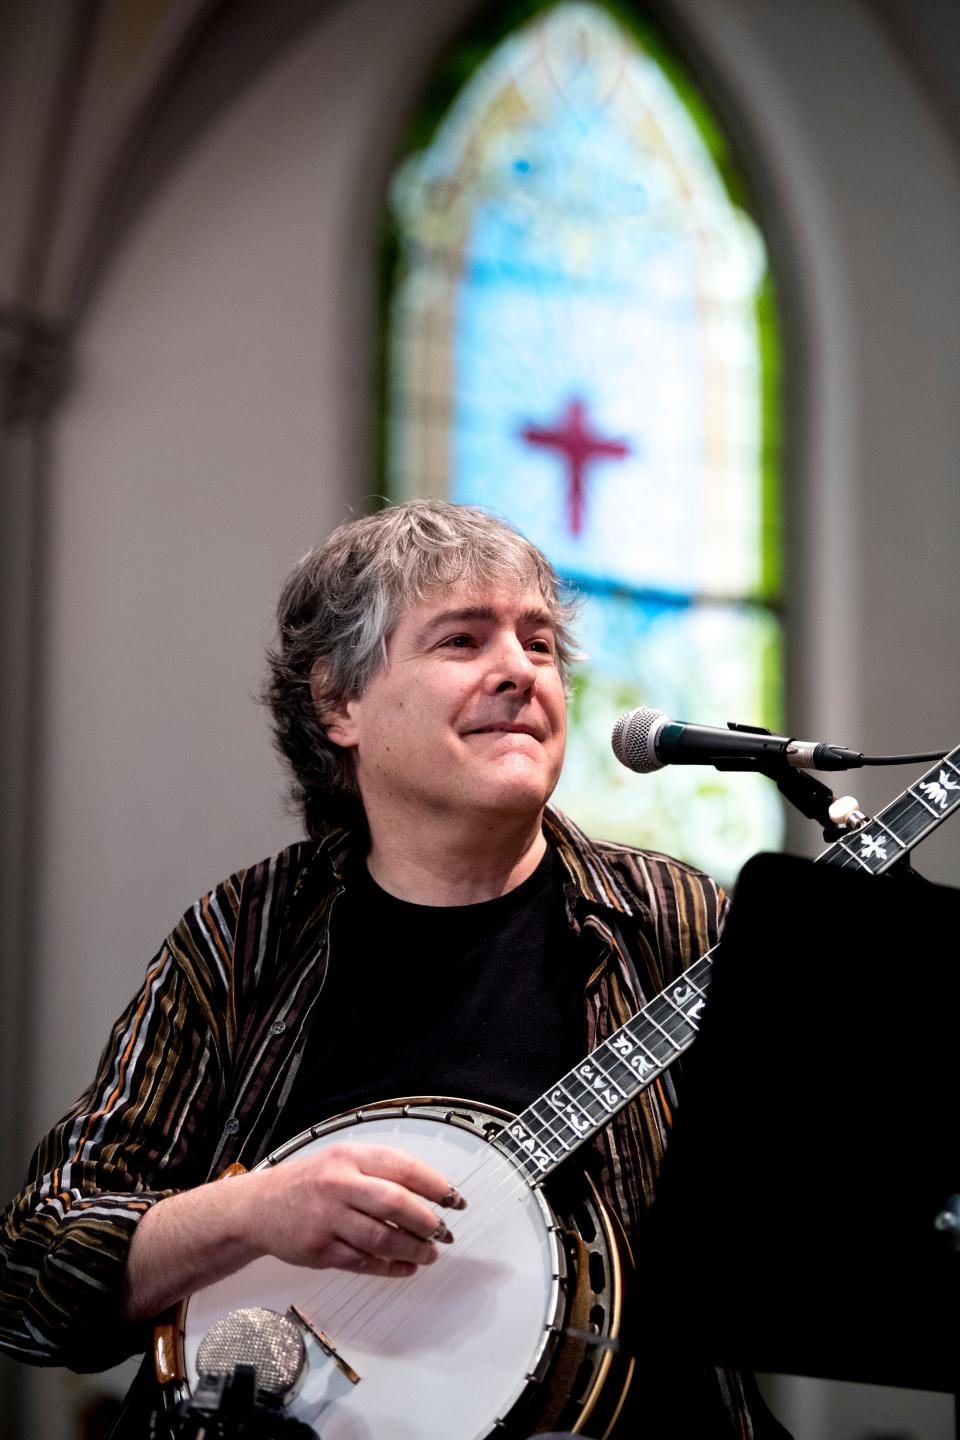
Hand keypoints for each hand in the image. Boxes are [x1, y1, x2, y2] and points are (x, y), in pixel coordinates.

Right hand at [237, 1142, 463, 1278]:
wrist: (257, 1207)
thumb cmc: (308, 1183)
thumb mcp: (342, 1161)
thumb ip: (379, 1172)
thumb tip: (429, 1193)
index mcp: (349, 1156)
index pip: (402, 1167)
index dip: (435, 1184)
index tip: (455, 1199)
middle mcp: (338, 1184)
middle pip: (395, 1203)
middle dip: (428, 1221)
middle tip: (445, 1231)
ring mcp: (328, 1219)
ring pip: (382, 1237)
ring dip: (413, 1249)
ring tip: (430, 1253)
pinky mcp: (320, 1250)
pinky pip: (364, 1262)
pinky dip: (391, 1267)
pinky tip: (406, 1267)